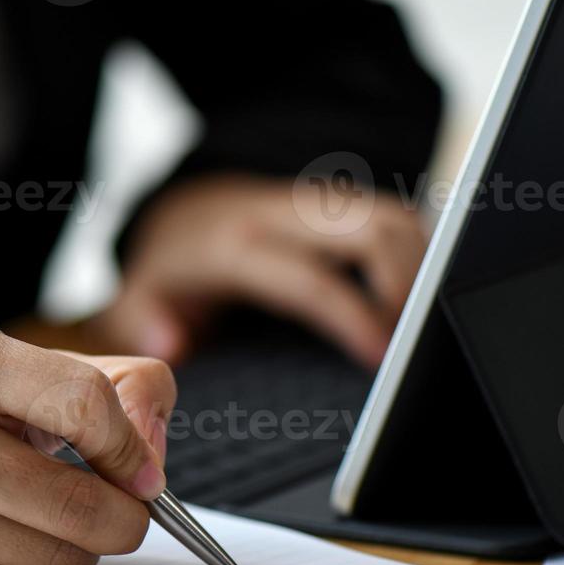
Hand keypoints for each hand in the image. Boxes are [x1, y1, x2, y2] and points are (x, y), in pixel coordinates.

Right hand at [0, 328, 174, 564]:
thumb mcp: (8, 364)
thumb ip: (107, 384)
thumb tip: (156, 456)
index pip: (87, 403)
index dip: (135, 447)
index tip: (147, 472)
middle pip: (84, 502)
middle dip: (125, 515)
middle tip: (121, 506)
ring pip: (59, 557)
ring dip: (81, 548)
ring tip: (53, 514)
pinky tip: (14, 536)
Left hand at [93, 174, 427, 366]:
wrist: (180, 209)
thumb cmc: (170, 265)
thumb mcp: (137, 293)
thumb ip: (142, 319)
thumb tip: (170, 343)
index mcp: (238, 244)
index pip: (312, 280)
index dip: (354, 317)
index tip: (384, 359)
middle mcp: (283, 214)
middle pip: (371, 229)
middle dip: (408, 282)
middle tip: (419, 343)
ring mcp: (318, 205)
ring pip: (392, 216)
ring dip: (422, 264)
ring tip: (425, 324)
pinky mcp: (342, 208)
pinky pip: (394, 218)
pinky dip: (418, 253)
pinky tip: (421, 298)